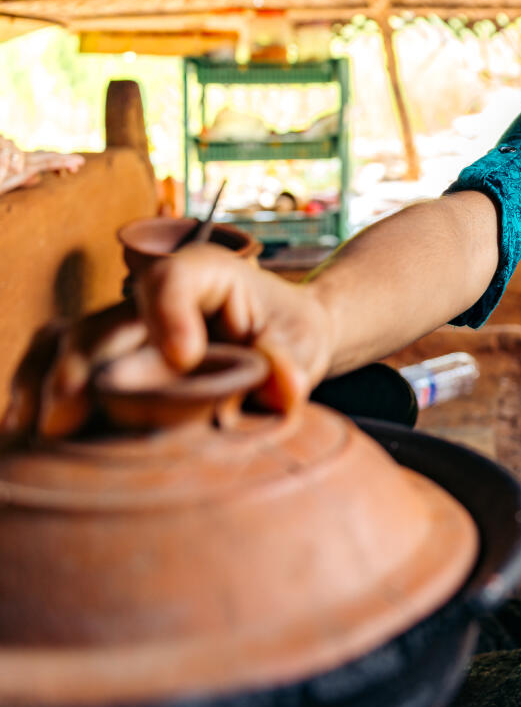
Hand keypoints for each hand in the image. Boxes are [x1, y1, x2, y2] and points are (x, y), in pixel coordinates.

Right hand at [2, 244, 335, 440]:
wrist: (282, 339)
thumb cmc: (290, 336)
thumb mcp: (305, 346)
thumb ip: (293, 364)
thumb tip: (284, 391)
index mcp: (207, 274)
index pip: (174, 277)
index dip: (169, 312)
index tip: (184, 358)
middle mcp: (154, 295)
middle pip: (105, 322)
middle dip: (83, 367)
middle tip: (71, 414)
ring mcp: (125, 326)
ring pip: (71, 344)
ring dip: (48, 385)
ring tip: (39, 432)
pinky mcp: (111, 358)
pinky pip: (62, 364)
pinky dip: (39, 392)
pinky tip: (24, 429)